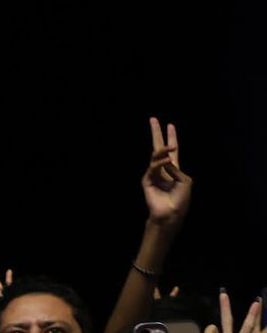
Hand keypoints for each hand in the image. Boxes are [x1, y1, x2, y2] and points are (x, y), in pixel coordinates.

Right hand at [142, 117, 192, 232]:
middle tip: (153, 119)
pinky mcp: (147, 180)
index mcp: (174, 168)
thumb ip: (176, 168)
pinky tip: (167, 161)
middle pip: (158, 147)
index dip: (172, 137)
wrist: (172, 213)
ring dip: (163, 151)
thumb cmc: (181, 198)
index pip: (173, 150)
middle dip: (156, 133)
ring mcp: (153, 174)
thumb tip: (165, 160)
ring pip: (156, 156)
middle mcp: (163, 168)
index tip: (170, 125)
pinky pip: (154, 168)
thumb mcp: (185, 180)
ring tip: (170, 146)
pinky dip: (160, 163)